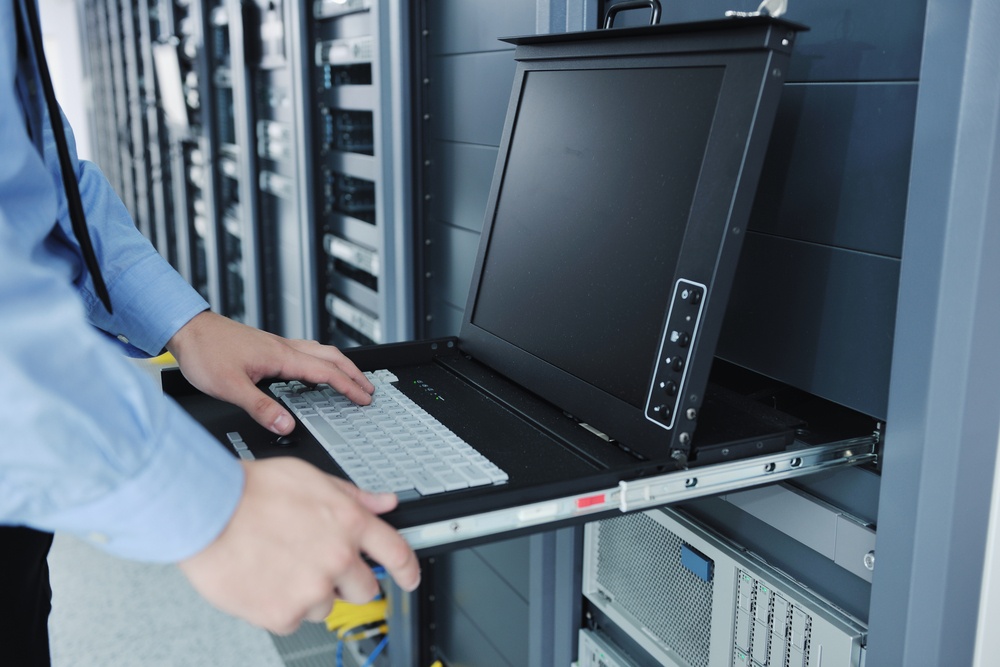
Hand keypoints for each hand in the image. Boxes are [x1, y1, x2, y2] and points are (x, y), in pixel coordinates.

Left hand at [166, 311, 374, 433]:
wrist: (186, 329)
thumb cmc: (205, 352)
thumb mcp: (230, 387)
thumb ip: (260, 408)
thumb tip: (286, 425)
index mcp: (280, 357)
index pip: (325, 372)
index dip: (348, 386)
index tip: (364, 397)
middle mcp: (283, 348)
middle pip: (331, 357)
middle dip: (353, 373)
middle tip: (368, 388)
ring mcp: (276, 345)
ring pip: (320, 351)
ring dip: (340, 365)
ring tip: (350, 379)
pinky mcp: (267, 346)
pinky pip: (305, 352)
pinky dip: (321, 362)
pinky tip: (314, 372)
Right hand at [179, 458, 419, 633]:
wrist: (204, 511)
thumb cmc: (250, 490)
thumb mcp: (311, 477)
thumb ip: (352, 495)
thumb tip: (384, 501)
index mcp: (349, 522)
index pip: (396, 552)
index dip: (408, 569)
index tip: (409, 578)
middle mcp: (337, 558)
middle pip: (365, 588)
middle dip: (348, 581)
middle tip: (318, 566)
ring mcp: (312, 589)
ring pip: (327, 605)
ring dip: (310, 593)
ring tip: (279, 566)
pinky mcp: (284, 614)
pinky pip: (294, 620)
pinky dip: (281, 607)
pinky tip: (264, 580)